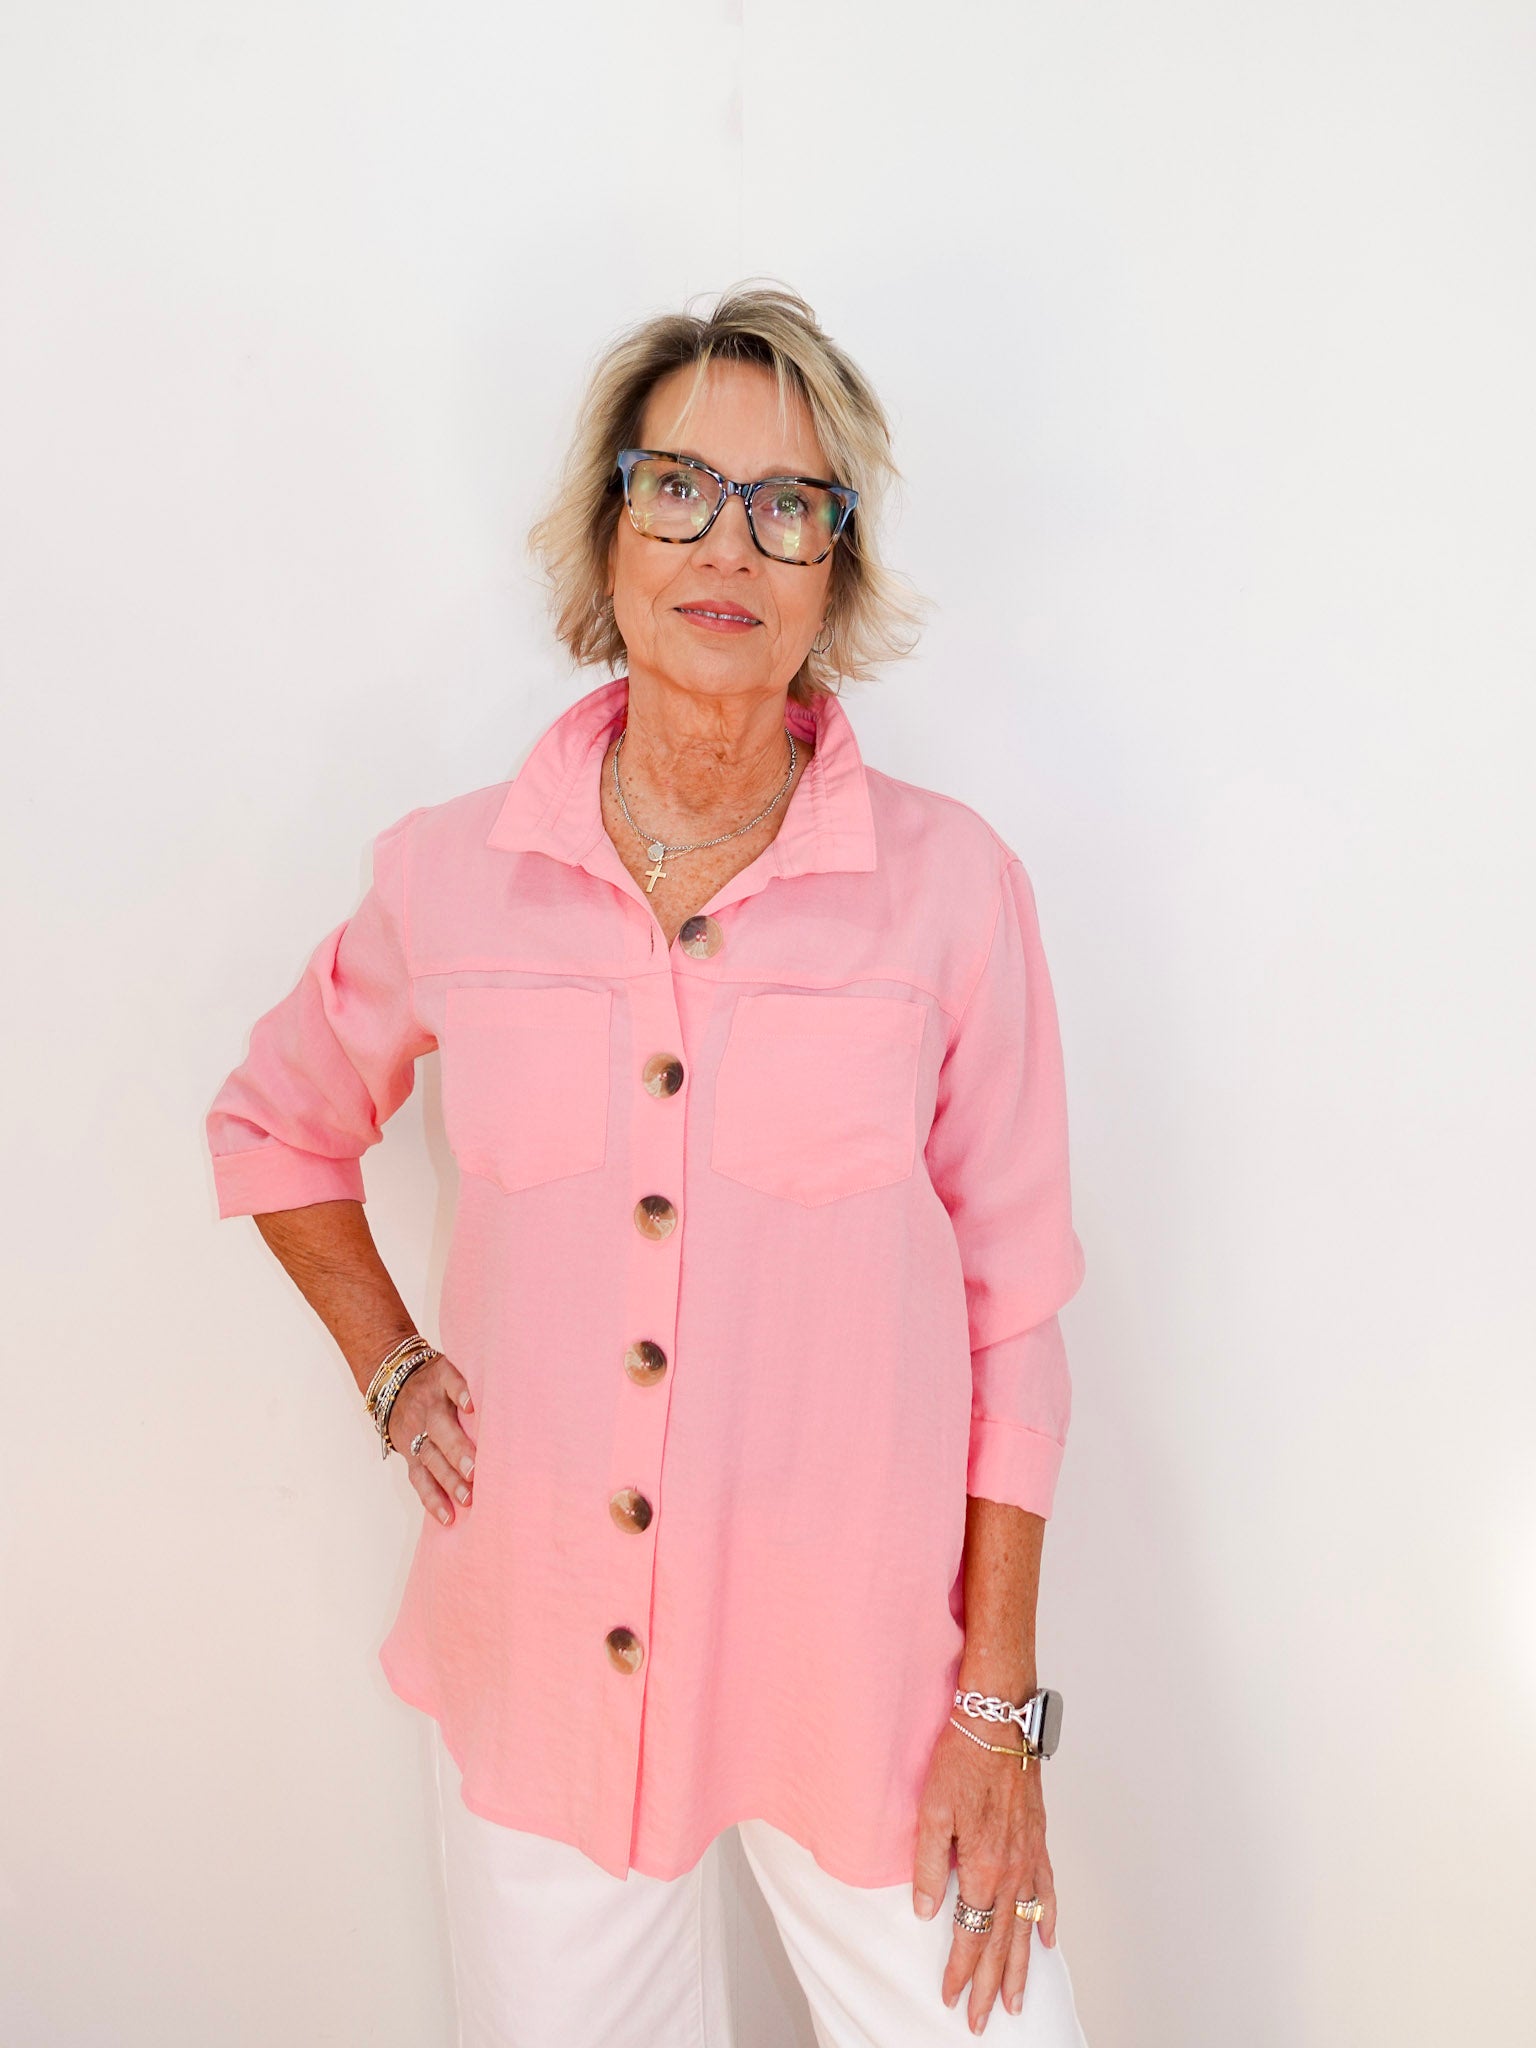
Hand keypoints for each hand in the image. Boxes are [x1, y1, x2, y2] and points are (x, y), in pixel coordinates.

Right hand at [386, 1353, 477, 1525]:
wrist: (393, 1386)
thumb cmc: (439, 1382)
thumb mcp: (451, 1369)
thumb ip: (476, 1380)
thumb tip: (519, 1395)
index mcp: (440, 1381)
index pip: (449, 1381)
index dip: (459, 1391)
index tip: (471, 1405)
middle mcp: (427, 1408)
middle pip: (439, 1428)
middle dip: (456, 1450)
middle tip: (475, 1471)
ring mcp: (416, 1433)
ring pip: (429, 1457)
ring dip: (448, 1480)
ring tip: (467, 1499)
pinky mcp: (409, 1455)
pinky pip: (418, 1479)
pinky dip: (432, 1499)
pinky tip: (447, 1516)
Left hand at [912, 1718, 1059, 2032]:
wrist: (1000, 1722)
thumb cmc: (962, 1759)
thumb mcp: (931, 1812)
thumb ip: (927, 1867)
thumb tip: (925, 1912)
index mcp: (983, 1869)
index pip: (971, 1936)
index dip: (961, 1971)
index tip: (950, 1997)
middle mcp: (1012, 1871)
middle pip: (1001, 1943)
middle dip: (991, 1986)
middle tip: (982, 2020)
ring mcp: (1030, 1858)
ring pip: (1026, 1927)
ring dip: (1021, 1967)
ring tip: (1017, 2001)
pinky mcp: (1038, 1841)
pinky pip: (1046, 1891)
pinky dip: (1047, 1919)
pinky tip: (1046, 1940)